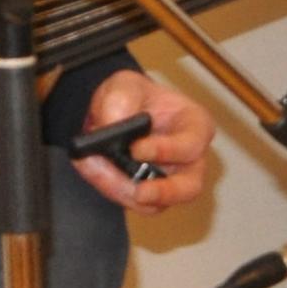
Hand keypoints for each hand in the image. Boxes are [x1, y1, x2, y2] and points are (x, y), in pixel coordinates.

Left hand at [71, 70, 216, 213]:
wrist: (115, 113)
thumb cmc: (133, 97)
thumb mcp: (125, 84)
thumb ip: (121, 98)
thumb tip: (111, 124)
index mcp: (195, 126)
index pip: (192, 145)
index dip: (168, 150)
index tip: (136, 148)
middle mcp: (189, 159)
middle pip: (189, 187)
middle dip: (164, 192)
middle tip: (139, 192)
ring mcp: (170, 181)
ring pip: (158, 203)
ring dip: (123, 190)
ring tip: (94, 168)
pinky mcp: (148, 195)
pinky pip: (133, 202)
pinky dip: (109, 188)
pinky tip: (91, 167)